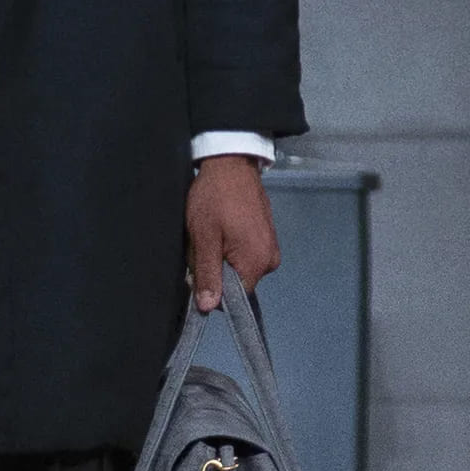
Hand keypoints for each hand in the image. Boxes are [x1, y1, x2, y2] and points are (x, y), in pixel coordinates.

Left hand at [186, 155, 278, 312]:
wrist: (231, 163)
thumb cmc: (215, 197)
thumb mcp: (204, 237)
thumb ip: (207, 274)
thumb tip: (208, 307)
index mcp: (257, 264)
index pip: (233, 298)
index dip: (212, 286)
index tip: (199, 265)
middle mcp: (270, 261)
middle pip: (235, 282)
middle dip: (215, 268)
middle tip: (203, 243)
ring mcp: (270, 247)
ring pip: (237, 267)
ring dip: (221, 256)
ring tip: (212, 232)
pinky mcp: (267, 237)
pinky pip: (245, 253)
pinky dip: (229, 246)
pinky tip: (221, 228)